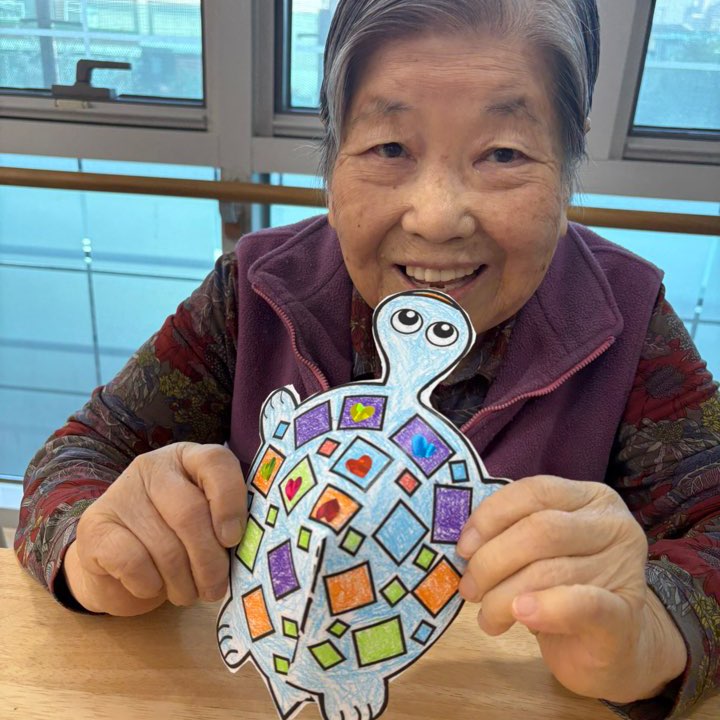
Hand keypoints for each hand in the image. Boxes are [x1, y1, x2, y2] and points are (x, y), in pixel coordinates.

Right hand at [62, 443, 246, 615]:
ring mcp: (120, 494)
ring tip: (189, 593)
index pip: (216, 462)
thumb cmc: (177, 542)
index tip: (233, 539)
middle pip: (190, 512)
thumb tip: (251, 546)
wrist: (118, 567)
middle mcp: (153, 467)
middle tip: (214, 588)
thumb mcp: (207, 525)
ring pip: (165, 545)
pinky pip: (133, 562)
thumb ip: (226, 524)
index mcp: (188, 458)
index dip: (230, 502)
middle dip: (209, 560)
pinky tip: (153, 587)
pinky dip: (150, 585)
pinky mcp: (95, 527)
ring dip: (183, 582)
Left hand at [456, 475, 686, 702]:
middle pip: (540, 530)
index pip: (535, 491)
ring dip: (503, 596)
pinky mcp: (626, 615)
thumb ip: (512, 532)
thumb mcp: (540, 550)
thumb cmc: (564, 588)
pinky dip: (545, 608)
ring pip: (549, 570)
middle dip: (492, 559)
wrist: (610, 646)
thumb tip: (465, 542)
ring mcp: (625, 568)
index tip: (463, 546)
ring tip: (487, 615)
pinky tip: (520, 614)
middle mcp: (614, 525)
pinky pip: (582, 605)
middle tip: (469, 588)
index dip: (491, 516)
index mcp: (590, 498)